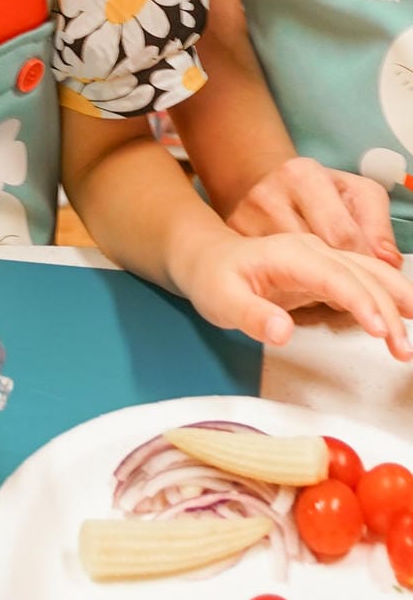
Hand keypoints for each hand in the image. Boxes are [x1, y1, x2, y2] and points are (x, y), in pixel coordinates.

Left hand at [180, 231, 412, 361]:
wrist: (207, 258)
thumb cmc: (212, 279)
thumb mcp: (220, 300)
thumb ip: (250, 315)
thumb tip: (281, 332)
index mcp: (289, 254)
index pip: (335, 276)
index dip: (361, 301)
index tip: (381, 330)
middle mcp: (312, 250)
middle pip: (361, 275)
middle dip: (388, 309)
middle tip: (403, 350)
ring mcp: (322, 257)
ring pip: (370, 274)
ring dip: (395, 302)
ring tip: (408, 340)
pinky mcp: (327, 270)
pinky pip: (365, 279)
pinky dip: (387, 298)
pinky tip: (403, 318)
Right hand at [227, 156, 402, 268]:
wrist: (263, 184)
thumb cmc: (316, 192)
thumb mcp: (355, 193)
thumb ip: (378, 225)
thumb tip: (388, 260)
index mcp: (302, 175)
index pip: (341, 234)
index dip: (364, 263)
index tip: (374, 279)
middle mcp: (268, 194)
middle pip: (314, 253)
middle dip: (341, 277)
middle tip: (356, 292)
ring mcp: (245, 219)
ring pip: (290, 268)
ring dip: (315, 285)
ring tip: (326, 282)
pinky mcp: (233, 240)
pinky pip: (270, 274)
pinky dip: (290, 285)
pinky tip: (300, 280)